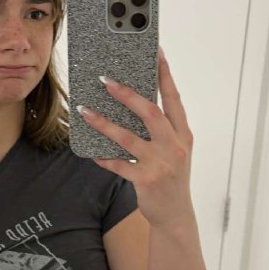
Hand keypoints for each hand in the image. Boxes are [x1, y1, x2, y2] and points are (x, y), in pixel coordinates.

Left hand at [77, 46, 194, 232]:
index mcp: (183, 134)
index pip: (173, 98)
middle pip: (151, 113)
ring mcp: (161, 164)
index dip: (165, 75)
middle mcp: (175, 146)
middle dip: (127, 95)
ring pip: (128, 138)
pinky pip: (118, 165)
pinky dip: (103, 156)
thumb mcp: (174, 150)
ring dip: (104, 123)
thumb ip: (161, 129)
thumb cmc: (171, 177)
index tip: (156, 52)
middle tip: (105, 80)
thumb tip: (132, 102)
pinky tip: (91, 149)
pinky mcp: (146, 180)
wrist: (176, 216)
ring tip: (86, 111)